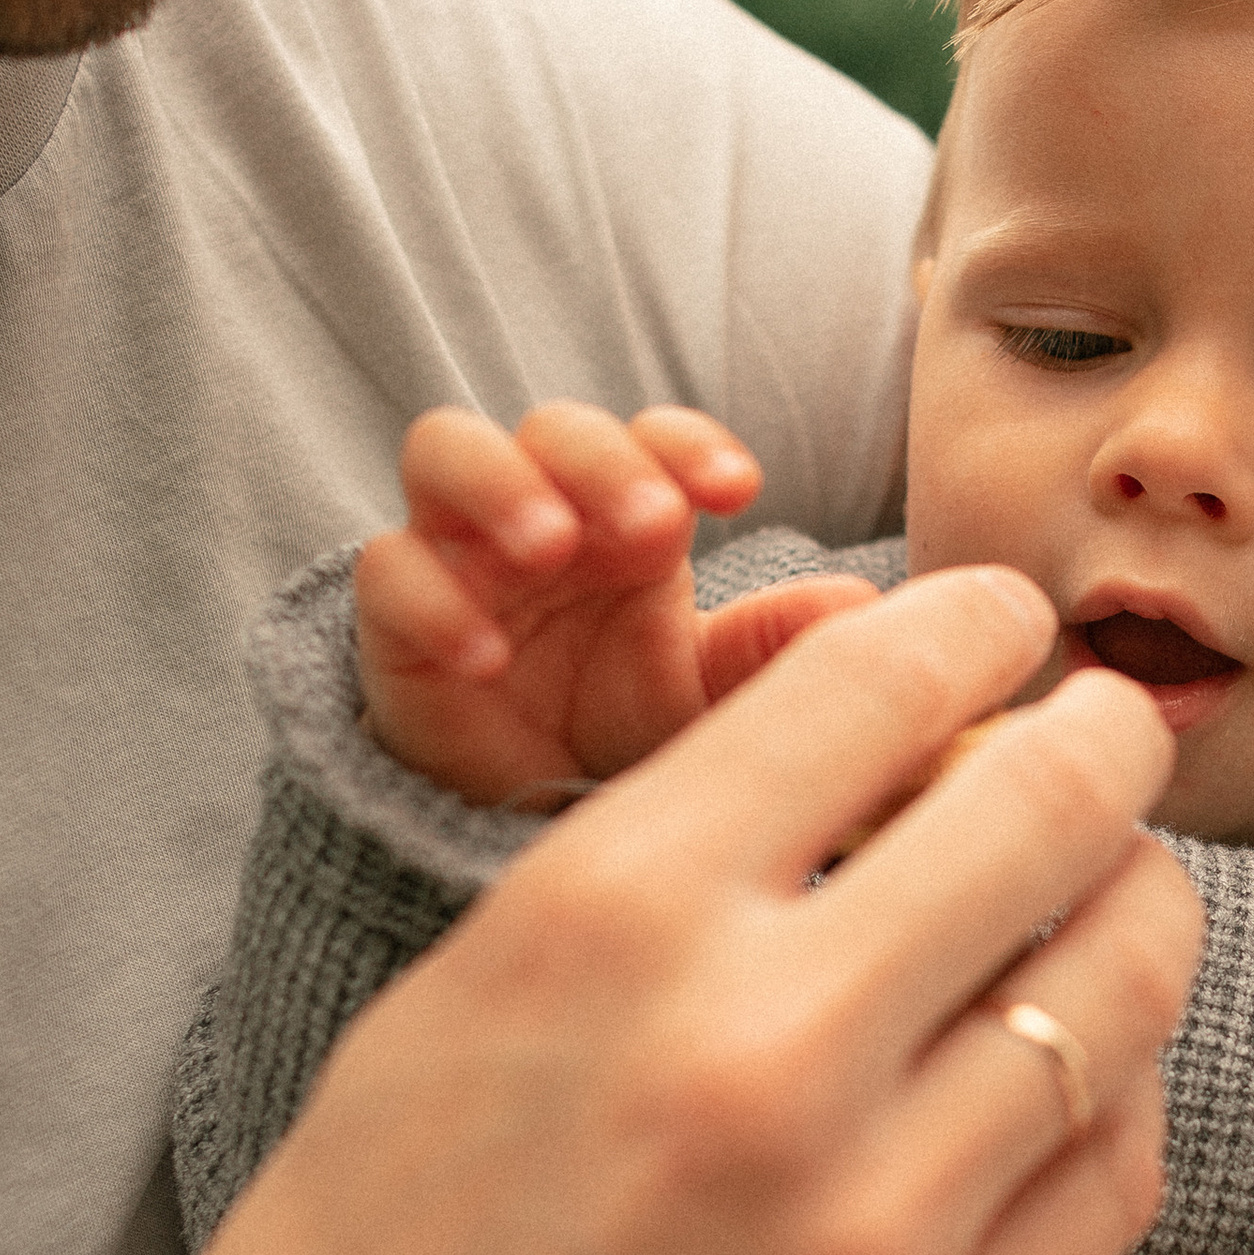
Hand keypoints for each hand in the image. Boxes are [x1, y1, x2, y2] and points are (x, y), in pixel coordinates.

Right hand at [0, 570, 1202, 1254]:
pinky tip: (1074, 1071)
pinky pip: (1111, 1173)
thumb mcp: (467, 1005)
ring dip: (1139, 903)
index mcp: (611, 918)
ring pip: (1120, 989)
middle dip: (1101, 740)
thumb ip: (673, 872)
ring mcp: (872, 1227)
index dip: (972, 629)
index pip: (878, 682)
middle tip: (1107, 729)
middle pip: (1047, 810)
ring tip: (1115, 888)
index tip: (1004, 627)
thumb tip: (873, 751)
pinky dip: (1115, 1089)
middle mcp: (761, 1050)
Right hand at [352, 397, 877, 805]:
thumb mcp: (714, 703)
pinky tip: (486, 655)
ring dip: (500, 482)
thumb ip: (774, 653)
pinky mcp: (393, 618)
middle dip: (603, 459)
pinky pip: (389, 573)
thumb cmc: (628, 737)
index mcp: (630, 515)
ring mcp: (461, 552)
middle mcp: (544, 509)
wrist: (534, 828)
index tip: (739, 489)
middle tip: (653, 524)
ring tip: (549, 545)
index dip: (690, 444)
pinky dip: (432, 598)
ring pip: (445, 450)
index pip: (653, 437)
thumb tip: (864, 606)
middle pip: (553, 426)